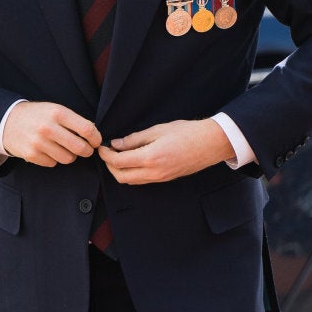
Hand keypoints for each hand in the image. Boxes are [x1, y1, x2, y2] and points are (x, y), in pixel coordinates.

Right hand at [0, 101, 101, 166]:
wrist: (7, 120)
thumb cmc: (37, 115)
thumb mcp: (55, 109)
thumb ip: (73, 121)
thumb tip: (94, 135)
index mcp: (58, 113)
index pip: (87, 129)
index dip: (96, 138)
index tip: (96, 141)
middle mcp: (49, 128)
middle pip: (80, 148)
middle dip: (87, 151)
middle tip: (86, 149)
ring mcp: (39, 143)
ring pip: (68, 158)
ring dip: (70, 156)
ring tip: (64, 148)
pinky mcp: (32, 155)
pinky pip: (53, 163)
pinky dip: (54, 159)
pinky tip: (48, 150)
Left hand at [98, 118, 234, 184]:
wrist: (209, 144)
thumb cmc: (186, 132)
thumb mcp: (158, 130)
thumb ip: (135, 139)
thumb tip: (116, 143)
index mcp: (151, 157)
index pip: (119, 162)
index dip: (106, 156)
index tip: (102, 147)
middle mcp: (154, 172)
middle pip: (121, 177)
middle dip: (109, 166)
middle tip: (106, 152)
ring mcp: (160, 178)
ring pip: (131, 181)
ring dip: (119, 171)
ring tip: (117, 156)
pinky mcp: (165, 179)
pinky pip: (142, 181)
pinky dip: (131, 173)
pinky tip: (131, 161)